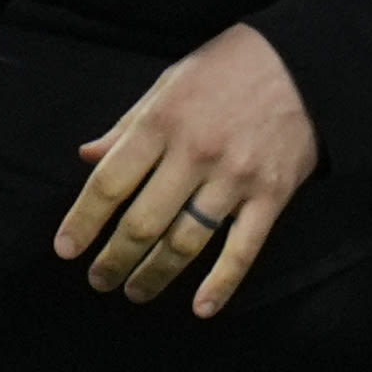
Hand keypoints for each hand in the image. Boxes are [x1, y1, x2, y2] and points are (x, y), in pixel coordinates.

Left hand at [56, 22, 318, 316]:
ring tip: (135, 291)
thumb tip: (87, 156)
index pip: (110, 183)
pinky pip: (243, 249)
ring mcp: (235, 178)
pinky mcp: (271, 196)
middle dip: (114, 258)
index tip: (65, 249)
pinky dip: (221, 284)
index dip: (83, 220)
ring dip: (156, 274)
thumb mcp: (171, 82)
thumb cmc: (229, 67)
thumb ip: (129, 125)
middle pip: (143, 222)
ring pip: (185, 242)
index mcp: (163, 122)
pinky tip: (201, 308)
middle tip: (98, 279)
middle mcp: (195, 154)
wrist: (306, 63)